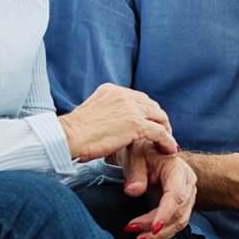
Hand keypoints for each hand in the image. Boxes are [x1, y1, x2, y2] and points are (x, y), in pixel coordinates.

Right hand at [59, 84, 176, 162]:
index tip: (151, 123)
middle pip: (151, 105)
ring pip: (159, 117)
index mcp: (112, 90)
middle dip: (159, 119)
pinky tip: (170, 149)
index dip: (147, 112)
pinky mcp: (136, 124)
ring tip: (168, 143)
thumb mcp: (91, 113)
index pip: (138, 98)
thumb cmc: (73, 132)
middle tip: (164, 133)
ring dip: (166, 130)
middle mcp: (124, 95)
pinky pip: (160, 132)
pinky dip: (167, 141)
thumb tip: (109, 123)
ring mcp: (131, 108)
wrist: (68, 136)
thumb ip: (105, 112)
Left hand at [123, 150, 197, 238]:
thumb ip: (135, 172)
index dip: (166, 213)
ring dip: (160, 235)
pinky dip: (162, 233)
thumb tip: (132, 191)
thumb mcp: (135, 155)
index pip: (176, 195)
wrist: (149, 151)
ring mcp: (187, 194)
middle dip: (158, 228)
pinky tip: (146, 237)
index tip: (153, 228)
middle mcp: (187, 183)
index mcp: (178, 169)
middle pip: (179, 212)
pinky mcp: (182, 204)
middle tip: (134, 235)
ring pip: (179, 221)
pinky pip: (176, 222)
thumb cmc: (142, 151)